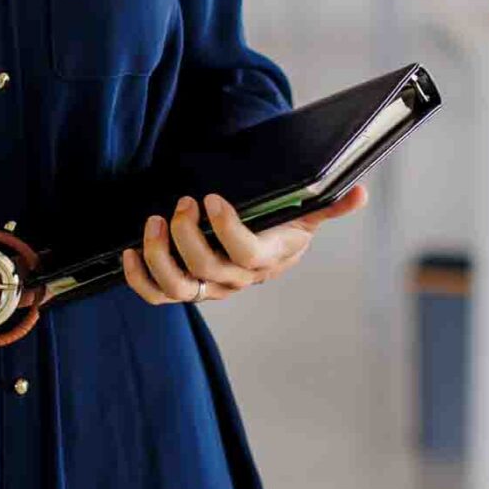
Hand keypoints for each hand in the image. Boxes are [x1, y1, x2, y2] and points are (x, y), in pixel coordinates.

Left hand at [121, 182, 368, 307]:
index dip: (226, 228)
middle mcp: (237, 279)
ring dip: (158, 256)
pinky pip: (158, 295)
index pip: (245, 253)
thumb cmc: (284, 222)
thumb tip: (360, 193)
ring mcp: (210, 287)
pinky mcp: (187, 288)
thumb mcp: (308, 212)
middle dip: (187, 235)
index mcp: (267, 258)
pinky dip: (139, 278)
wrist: (267, 244)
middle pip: (207, 270)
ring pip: (179, 288)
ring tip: (153, 221)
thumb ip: (330, 204)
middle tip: (181, 203)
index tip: (210, 198)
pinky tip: (128, 253)